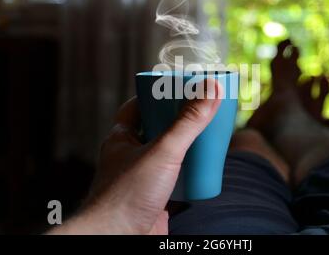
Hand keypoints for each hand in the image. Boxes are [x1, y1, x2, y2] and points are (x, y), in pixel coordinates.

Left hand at [49, 79, 221, 234]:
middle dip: (176, 120)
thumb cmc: (127, 196)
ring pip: (164, 155)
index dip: (155, 95)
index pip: (136, 107)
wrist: (117, 239)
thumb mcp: (163, 151)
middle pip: (154, 129)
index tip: (176, 89)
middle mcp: (130, 156)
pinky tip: (202, 169)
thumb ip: (187, 122)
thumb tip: (210, 90)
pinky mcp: (153, 198)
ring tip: (204, 137)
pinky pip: (173, 179)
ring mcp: (141, 177)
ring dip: (183, 147)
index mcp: (122, 138)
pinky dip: (187, 173)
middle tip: (197, 111)